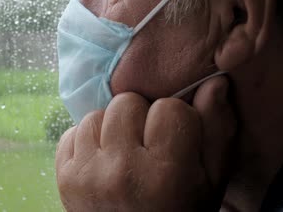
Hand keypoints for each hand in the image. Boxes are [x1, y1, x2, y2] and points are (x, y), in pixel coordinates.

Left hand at [55, 76, 235, 211]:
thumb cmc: (181, 210)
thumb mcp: (212, 180)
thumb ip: (217, 130)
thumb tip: (214, 82)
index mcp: (165, 172)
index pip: (169, 107)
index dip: (176, 120)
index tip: (176, 142)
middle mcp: (122, 171)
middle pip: (127, 102)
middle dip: (140, 117)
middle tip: (148, 146)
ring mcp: (87, 174)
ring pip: (97, 114)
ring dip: (112, 128)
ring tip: (125, 154)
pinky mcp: (65, 177)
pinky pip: (72, 133)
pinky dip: (88, 143)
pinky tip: (103, 162)